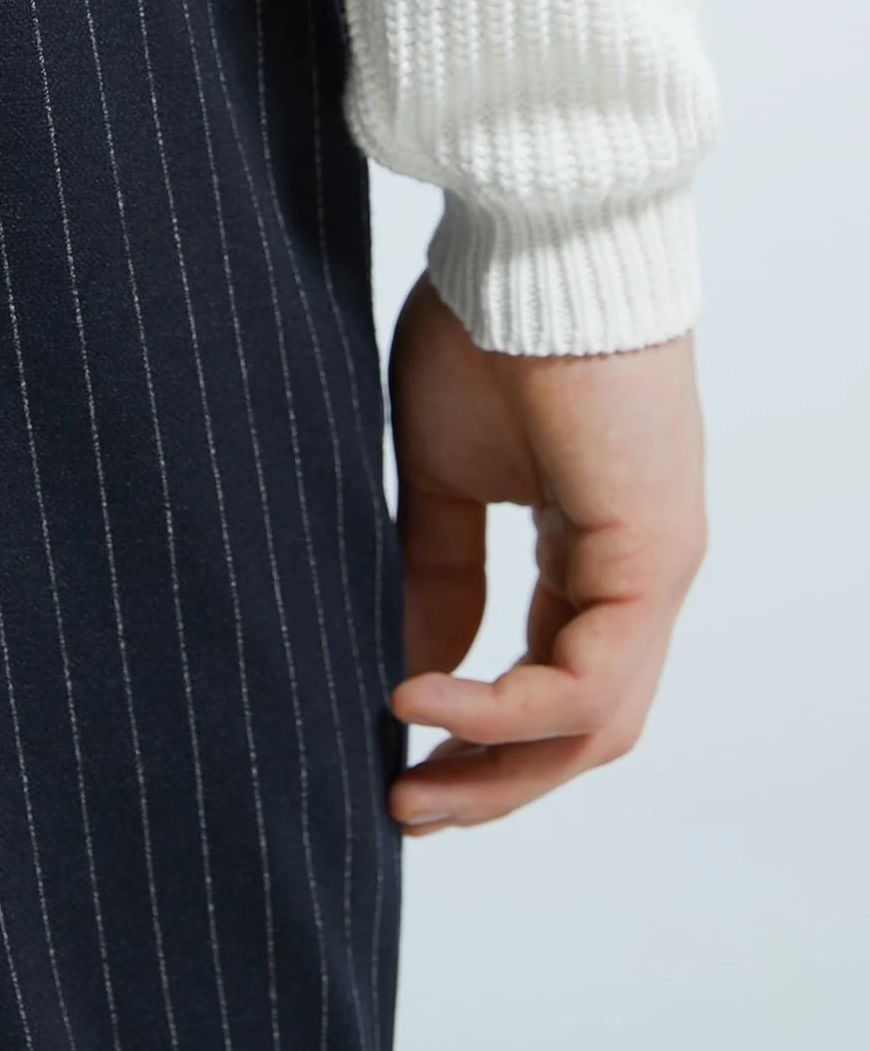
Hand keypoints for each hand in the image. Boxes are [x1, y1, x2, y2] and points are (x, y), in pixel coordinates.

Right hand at [386, 273, 705, 833]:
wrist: (537, 238)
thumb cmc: (490, 323)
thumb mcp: (440, 473)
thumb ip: (434, 572)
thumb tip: (412, 667)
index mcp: (594, 551)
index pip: (554, 681)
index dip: (479, 738)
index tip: (396, 761)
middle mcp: (638, 574)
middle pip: (582, 730)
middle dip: (491, 784)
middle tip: (403, 811)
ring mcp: (655, 570)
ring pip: (594, 726)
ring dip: (498, 772)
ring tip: (408, 788)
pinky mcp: (650, 558)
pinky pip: (583, 681)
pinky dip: (499, 709)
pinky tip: (415, 701)